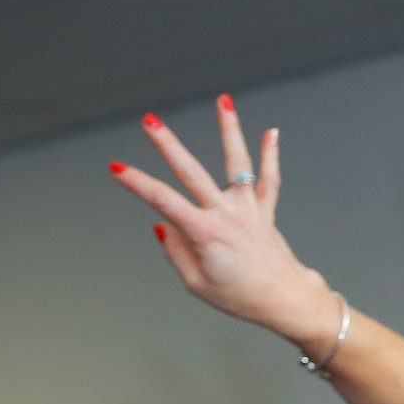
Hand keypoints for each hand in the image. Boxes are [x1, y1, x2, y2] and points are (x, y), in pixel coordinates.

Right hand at [110, 97, 339, 343]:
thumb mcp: (198, 285)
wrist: (286, 302)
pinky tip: (271, 132)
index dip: (137, 183)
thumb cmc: (241, 298)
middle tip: (150, 121)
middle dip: (168, 145)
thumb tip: (164, 226)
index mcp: (205, 234)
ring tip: (224, 101)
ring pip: (238, 163)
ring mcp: (249, 210)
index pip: (163, 201)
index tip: (117, 167)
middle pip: (193, 172)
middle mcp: (227, 215)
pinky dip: (271, 155)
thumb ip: (176, 253)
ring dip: (229, 130)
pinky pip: (270, 180)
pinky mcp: (266, 213)